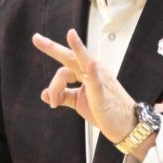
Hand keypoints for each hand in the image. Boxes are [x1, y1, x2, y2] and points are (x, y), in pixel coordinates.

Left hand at [31, 29, 139, 149]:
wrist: (126, 124)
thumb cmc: (105, 110)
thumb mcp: (79, 102)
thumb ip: (63, 95)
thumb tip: (44, 94)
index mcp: (85, 73)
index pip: (64, 70)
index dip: (54, 86)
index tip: (50, 101)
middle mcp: (92, 72)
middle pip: (69, 57)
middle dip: (52, 47)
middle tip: (36, 38)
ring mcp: (99, 80)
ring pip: (79, 65)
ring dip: (72, 59)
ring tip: (69, 43)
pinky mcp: (103, 93)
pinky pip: (97, 80)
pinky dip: (93, 71)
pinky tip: (92, 63)